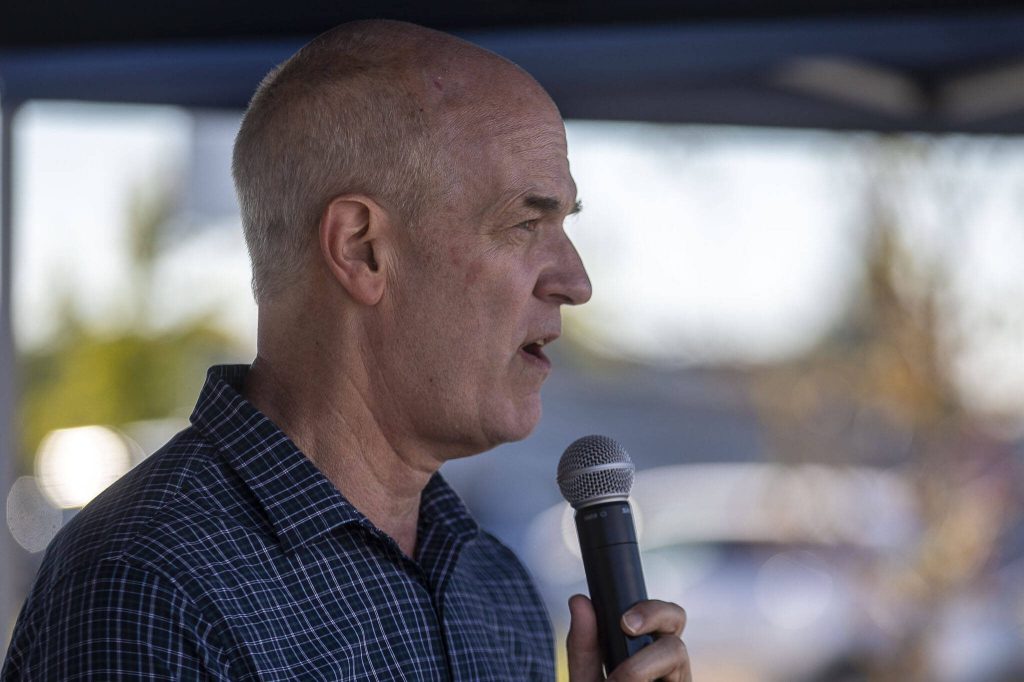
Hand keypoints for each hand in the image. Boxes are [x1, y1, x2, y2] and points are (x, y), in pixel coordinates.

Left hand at [566, 594, 690, 681]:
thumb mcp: (587, 680)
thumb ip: (584, 646)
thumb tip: (579, 599)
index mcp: (649, 651)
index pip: (664, 616)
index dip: (651, 608)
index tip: (623, 621)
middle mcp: (670, 666)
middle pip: (678, 621)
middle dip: (654, 614)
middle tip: (626, 627)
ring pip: (677, 652)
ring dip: (639, 666)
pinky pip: (674, 679)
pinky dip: (647, 680)